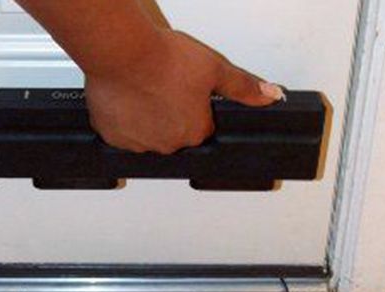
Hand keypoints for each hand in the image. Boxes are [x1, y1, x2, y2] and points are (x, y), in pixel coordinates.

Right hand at [85, 30, 283, 154]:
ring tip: (146, 90)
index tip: (187, 91)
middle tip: (165, 87)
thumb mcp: (214, 68)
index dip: (195, 107)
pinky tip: (128, 98)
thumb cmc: (164, 60)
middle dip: (171, 114)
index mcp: (195, 132)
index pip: (202, 127)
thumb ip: (242, 86)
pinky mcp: (113, 136)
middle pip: (174, 133)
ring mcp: (139, 143)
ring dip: (148, 119)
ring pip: (147, 134)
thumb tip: (270, 96)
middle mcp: (168, 144)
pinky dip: (124, 119)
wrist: (122, 53)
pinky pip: (122, 133)